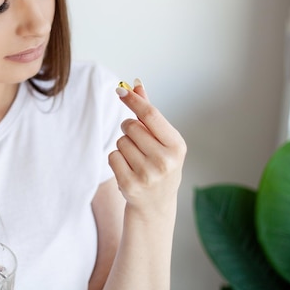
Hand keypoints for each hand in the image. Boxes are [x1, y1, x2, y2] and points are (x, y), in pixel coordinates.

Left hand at [109, 79, 186, 220]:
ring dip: (123, 146)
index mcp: (176, 146)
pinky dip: (116, 159)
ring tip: (136, 160)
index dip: (134, 100)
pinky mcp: (130, 185)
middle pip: (131, 126)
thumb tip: (136, 84)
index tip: (120, 89)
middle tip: (138, 142)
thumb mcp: (162, 140)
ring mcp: (147, 174)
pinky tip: (128, 169)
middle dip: (129, 128)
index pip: (150, 114)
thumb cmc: (159, 164)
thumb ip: (148, 113)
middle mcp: (165, 160)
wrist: (156, 205)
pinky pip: (112, 156)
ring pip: (120, 141)